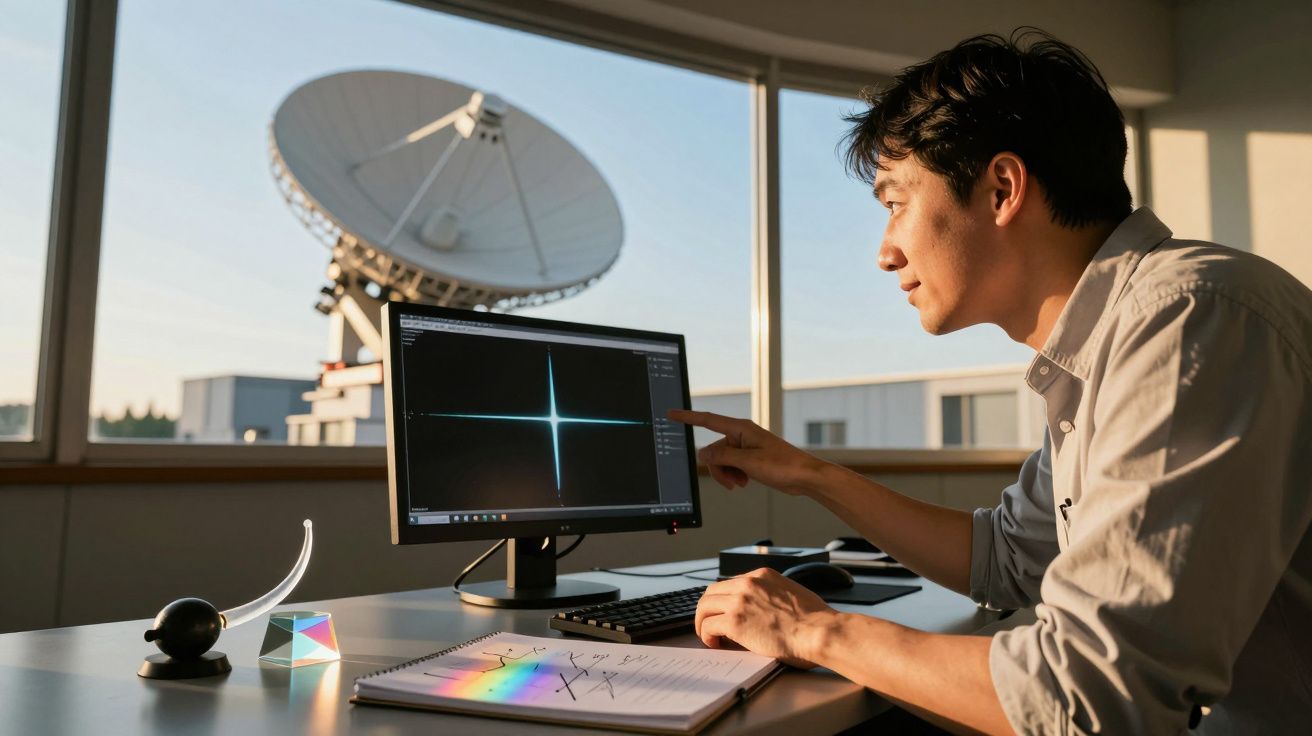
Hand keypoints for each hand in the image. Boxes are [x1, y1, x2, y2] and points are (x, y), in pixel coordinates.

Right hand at [667, 410, 826, 494]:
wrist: (803, 477)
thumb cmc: (783, 465)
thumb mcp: (748, 462)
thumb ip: (722, 457)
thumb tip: (703, 454)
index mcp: (741, 429)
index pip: (708, 421)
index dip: (688, 417)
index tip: (672, 414)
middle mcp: (741, 436)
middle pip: (714, 450)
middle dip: (718, 468)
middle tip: (732, 481)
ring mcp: (745, 448)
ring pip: (721, 461)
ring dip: (727, 474)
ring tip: (741, 483)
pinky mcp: (750, 459)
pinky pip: (731, 466)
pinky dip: (734, 476)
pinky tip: (744, 482)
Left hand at [694, 567, 834, 668]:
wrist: (819, 632)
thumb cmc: (815, 621)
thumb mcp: (792, 593)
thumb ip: (774, 595)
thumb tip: (767, 609)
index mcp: (763, 575)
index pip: (731, 583)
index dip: (724, 600)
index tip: (724, 612)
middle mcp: (748, 583)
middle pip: (712, 591)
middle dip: (708, 609)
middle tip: (710, 623)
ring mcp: (740, 601)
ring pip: (704, 606)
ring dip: (703, 622)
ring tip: (709, 635)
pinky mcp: (735, 622)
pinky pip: (708, 626)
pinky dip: (707, 636)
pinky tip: (714, 643)